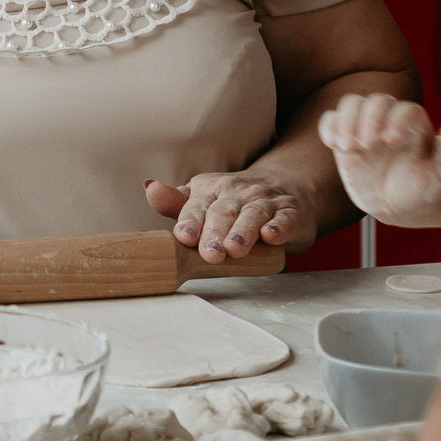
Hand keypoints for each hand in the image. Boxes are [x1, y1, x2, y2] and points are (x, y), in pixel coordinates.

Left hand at [146, 167, 321, 261]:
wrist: (287, 187)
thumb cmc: (236, 202)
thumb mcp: (205, 200)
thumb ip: (178, 203)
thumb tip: (150, 188)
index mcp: (211, 190)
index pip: (198, 205)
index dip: (190, 221)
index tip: (184, 237)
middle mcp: (237, 192)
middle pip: (224, 212)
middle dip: (215, 233)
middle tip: (209, 254)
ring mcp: (265, 201)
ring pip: (253, 215)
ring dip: (243, 232)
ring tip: (234, 249)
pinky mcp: (290, 213)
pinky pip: (285, 219)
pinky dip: (279, 227)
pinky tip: (271, 235)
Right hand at [320, 93, 440, 224]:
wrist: (396, 204)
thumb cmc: (421, 189)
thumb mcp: (440, 177)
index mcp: (414, 125)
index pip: (405, 109)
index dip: (397, 119)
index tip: (391, 141)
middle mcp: (389, 119)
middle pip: (377, 100)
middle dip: (369, 119)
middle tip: (367, 146)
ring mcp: (365, 126)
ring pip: (352, 103)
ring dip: (346, 121)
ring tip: (346, 147)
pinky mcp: (345, 136)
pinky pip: (330, 119)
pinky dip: (328, 127)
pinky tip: (332, 145)